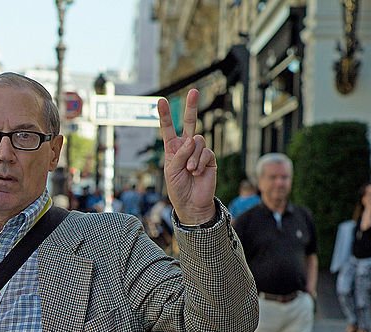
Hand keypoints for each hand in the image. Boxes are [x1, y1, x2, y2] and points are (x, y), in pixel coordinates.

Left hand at [156, 89, 216, 224]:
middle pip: (190, 123)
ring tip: (190, 170)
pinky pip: (206, 152)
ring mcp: (199, 151)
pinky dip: (200, 162)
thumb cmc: (178, 188)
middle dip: (191, 107)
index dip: (165, 115)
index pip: (168, 129)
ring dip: (193, 156)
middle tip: (194, 91)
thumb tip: (193, 139)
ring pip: (198, 140)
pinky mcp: (210, 158)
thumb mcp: (172, 171)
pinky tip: (197, 172)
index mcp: (173, 149)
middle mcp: (186, 147)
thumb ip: (180, 154)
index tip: (160, 100)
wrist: (192, 203)